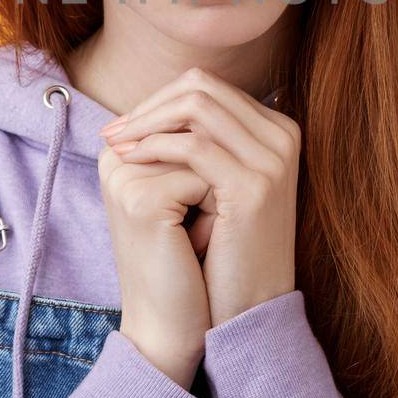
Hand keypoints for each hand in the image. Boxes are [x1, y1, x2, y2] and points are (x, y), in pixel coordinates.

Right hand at [97, 136, 212, 386]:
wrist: (172, 326)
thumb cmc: (190, 260)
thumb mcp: (192, 194)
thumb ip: (198, 144)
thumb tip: (227, 96)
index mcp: (122, 149)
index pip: (188, 112)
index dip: (217, 156)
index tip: (203, 203)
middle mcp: (115, 155)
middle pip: (196, 126)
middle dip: (217, 170)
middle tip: (204, 220)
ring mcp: (124, 175)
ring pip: (205, 149)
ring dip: (219, 190)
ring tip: (198, 232)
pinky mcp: (141, 199)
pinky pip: (205, 178)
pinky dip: (216, 213)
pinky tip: (194, 246)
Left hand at [99, 67, 299, 326]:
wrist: (247, 311)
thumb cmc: (226, 252)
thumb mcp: (217, 187)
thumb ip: (202, 142)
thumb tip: (151, 106)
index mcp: (276, 130)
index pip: (208, 88)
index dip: (159, 101)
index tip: (124, 125)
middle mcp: (282, 136)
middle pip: (202, 87)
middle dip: (151, 105)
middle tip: (114, 131)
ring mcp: (273, 159)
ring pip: (196, 106)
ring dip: (147, 122)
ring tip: (116, 146)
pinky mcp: (254, 187)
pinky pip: (193, 145)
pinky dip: (154, 147)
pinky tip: (130, 161)